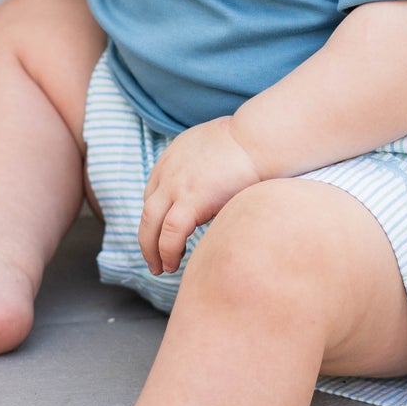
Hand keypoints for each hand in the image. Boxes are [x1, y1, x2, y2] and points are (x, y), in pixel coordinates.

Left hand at [139, 118, 261, 275]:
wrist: (259, 137)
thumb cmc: (252, 142)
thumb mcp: (218, 146)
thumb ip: (209, 163)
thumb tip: (220, 179)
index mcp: (174, 155)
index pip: (154, 191)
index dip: (157, 216)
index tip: (163, 233)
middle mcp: (169, 170)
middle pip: (147, 210)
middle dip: (147, 237)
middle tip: (153, 258)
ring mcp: (176, 185)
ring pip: (151, 224)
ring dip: (152, 250)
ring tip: (160, 268)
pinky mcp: (190, 200)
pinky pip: (170, 234)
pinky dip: (168, 252)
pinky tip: (173, 265)